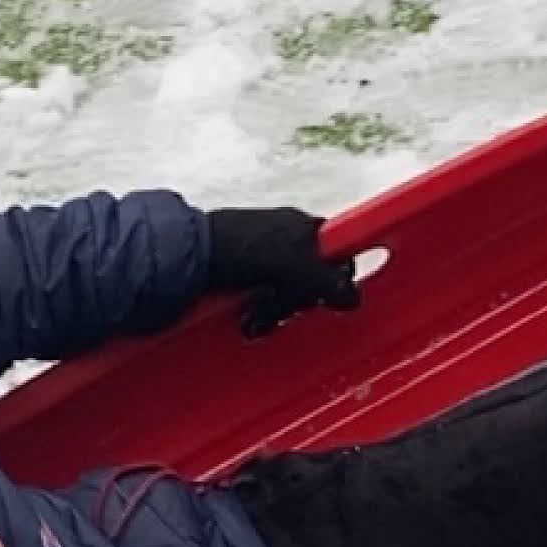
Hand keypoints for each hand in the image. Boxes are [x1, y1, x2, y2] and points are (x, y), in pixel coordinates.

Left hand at [205, 207, 361, 338]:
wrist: (191, 252)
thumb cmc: (247, 250)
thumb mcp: (299, 268)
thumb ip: (331, 283)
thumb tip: (354, 299)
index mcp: (304, 226)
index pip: (336, 253)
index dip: (335, 278)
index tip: (329, 299)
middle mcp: (285, 236)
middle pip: (311, 278)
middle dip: (300, 301)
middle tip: (286, 311)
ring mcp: (261, 254)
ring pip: (286, 291)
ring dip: (277, 311)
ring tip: (260, 319)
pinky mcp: (240, 270)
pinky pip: (261, 295)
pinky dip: (259, 310)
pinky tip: (250, 319)